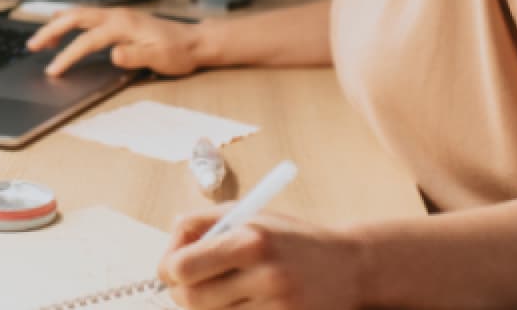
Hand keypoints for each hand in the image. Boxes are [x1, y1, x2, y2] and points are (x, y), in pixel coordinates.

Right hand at [26, 7, 204, 76]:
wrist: (194, 42)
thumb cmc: (178, 52)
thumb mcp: (160, 58)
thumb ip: (136, 56)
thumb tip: (113, 55)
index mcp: (124, 25)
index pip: (87, 40)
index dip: (68, 55)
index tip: (53, 70)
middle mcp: (117, 16)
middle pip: (76, 18)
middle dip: (52, 31)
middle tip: (32, 45)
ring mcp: (118, 16)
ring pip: (80, 14)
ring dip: (58, 24)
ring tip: (41, 39)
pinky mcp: (119, 20)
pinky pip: (88, 16)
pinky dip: (70, 20)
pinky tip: (62, 26)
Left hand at [157, 205, 364, 309]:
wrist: (348, 266)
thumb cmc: (293, 238)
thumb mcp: (251, 215)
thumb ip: (205, 222)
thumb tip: (170, 239)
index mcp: (251, 239)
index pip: (183, 267)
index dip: (168, 268)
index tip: (171, 266)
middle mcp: (265, 276)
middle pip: (191, 300)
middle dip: (182, 292)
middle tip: (190, 282)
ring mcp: (278, 308)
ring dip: (208, 307)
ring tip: (225, 289)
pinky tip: (244, 302)